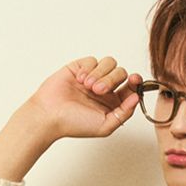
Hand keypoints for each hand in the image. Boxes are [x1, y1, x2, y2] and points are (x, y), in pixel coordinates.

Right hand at [25, 56, 142, 141]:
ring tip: (87, 86)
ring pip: (110, 63)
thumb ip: (124, 113)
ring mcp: (92, 77)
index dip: (136, 82)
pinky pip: (92, 60)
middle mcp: (105, 88)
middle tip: (98, 90)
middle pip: (121, 73)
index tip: (134, 80)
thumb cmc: (74, 124)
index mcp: (113, 102)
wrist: (49, 115)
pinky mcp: (80, 68)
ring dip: (100, 74)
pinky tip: (80, 80)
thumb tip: (137, 97)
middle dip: (112, 79)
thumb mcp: (105, 126)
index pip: (131, 87)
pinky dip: (88, 69)